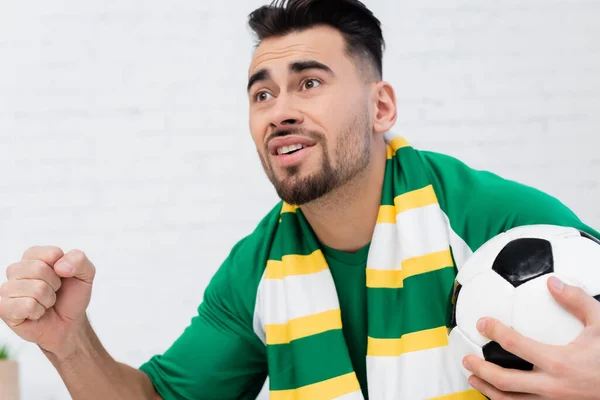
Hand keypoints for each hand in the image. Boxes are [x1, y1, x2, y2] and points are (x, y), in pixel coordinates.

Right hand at [0, 246, 95, 357]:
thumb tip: (60, 267)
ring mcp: (7, 289)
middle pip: (39, 269)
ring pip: (35, 289)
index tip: (63, 277)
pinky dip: (38, 311)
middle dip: (55, 285)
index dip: (65, 269)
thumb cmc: (71, 296)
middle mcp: (16, 270)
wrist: (67, 324)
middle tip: (54, 292)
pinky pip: (26, 305)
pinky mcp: (3, 308)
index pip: (52, 253)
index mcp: (34, 256)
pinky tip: (36, 313)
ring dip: (48, 300)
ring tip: (45, 303)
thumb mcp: (86, 273)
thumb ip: (79, 259)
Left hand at [462, 276, 599, 398]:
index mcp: (559, 362)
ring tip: (472, 379)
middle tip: (467, 358)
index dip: (495, 332)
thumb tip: (552, 282)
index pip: (515, 345)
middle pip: (505, 381)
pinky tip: (498, 394)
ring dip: (488, 390)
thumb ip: (577, 302)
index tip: (482, 323)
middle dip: (481, 369)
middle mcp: (552, 387)